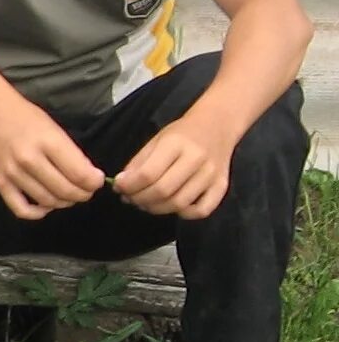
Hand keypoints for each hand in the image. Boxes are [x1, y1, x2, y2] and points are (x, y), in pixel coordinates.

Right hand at [0, 89, 104, 218]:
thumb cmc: (27, 117)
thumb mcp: (55, 129)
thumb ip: (72, 154)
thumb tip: (90, 179)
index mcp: (47, 142)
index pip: (79, 174)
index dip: (95, 182)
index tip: (97, 180)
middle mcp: (29, 160)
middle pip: (66, 191)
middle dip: (83, 194)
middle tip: (86, 189)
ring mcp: (13, 173)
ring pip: (48, 201)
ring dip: (64, 202)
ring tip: (68, 194)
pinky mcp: (0, 183)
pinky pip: (21, 209)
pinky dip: (37, 213)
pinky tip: (45, 205)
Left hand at [113, 113, 232, 218]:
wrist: (216, 127)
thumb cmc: (182, 134)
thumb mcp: (155, 140)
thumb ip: (138, 163)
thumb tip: (121, 186)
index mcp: (176, 143)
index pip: (148, 173)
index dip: (129, 185)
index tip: (119, 188)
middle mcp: (196, 159)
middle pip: (163, 191)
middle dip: (140, 199)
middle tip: (131, 198)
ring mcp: (211, 174)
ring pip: (180, 203)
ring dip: (157, 208)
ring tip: (146, 203)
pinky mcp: (222, 186)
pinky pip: (202, 210)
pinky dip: (184, 214)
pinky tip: (172, 206)